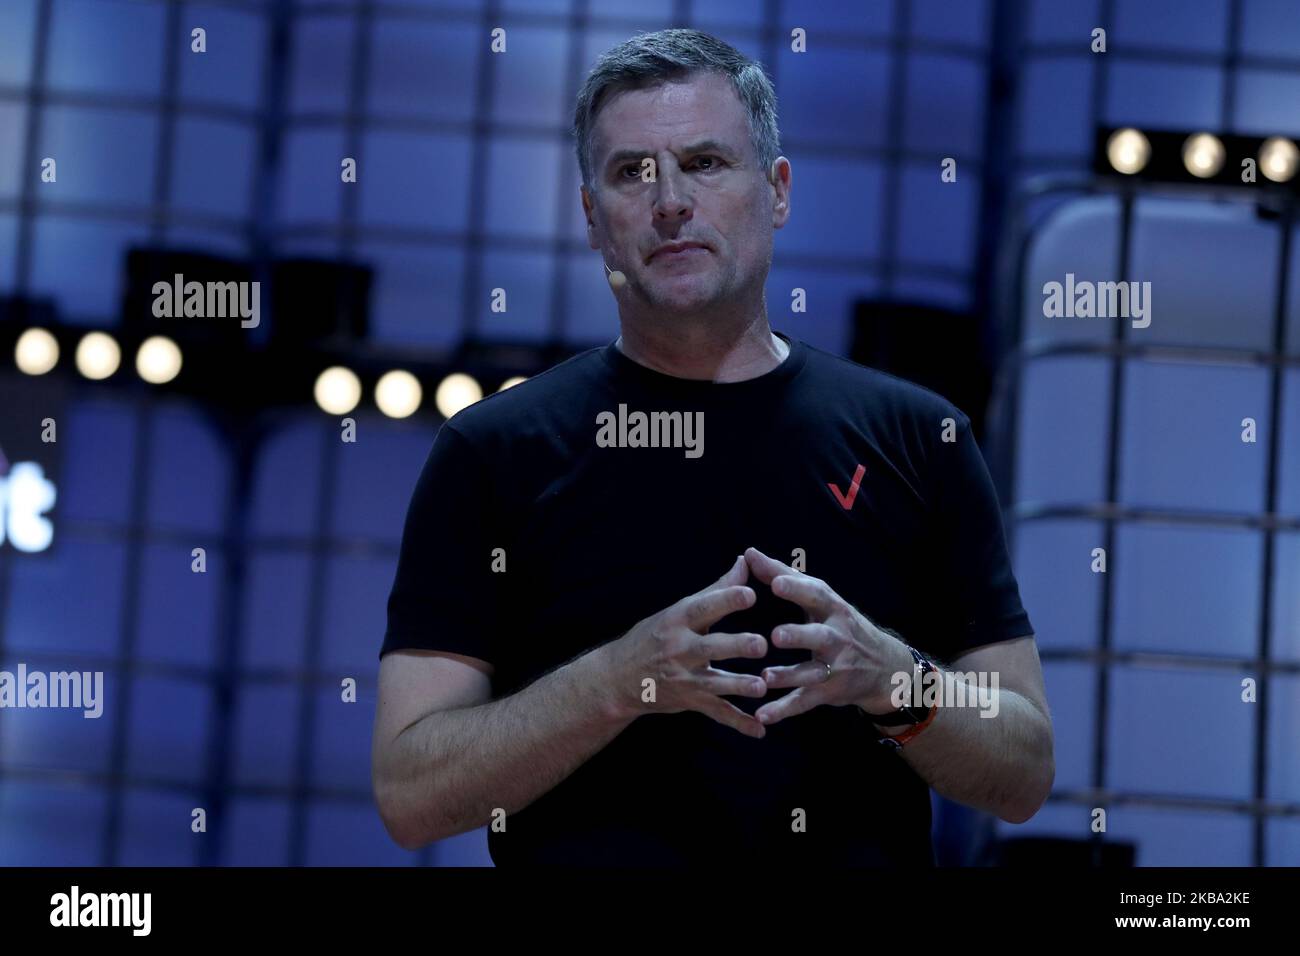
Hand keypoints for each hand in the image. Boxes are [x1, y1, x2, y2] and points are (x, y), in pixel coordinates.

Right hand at [600, 555, 770, 737]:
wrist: (618, 679)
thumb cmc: (654, 636)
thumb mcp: (678, 610)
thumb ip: (716, 589)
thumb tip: (744, 561)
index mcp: (677, 621)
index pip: (703, 608)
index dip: (726, 600)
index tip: (750, 593)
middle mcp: (679, 649)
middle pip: (710, 647)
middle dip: (735, 646)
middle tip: (761, 644)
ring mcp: (684, 679)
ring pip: (715, 683)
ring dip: (739, 686)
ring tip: (762, 687)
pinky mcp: (691, 702)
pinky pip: (717, 713)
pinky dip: (738, 724)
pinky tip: (760, 730)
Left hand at [743, 547, 913, 726]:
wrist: (884, 667)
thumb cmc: (840, 624)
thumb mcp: (821, 599)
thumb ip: (784, 576)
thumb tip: (748, 553)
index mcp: (834, 609)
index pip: (816, 595)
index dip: (797, 589)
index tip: (776, 582)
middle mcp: (838, 638)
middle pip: (820, 636)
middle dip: (799, 635)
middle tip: (776, 635)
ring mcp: (835, 668)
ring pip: (811, 673)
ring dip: (788, 677)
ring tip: (765, 678)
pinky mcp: (828, 692)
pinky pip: (804, 702)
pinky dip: (784, 709)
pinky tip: (762, 716)